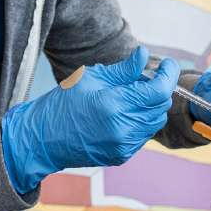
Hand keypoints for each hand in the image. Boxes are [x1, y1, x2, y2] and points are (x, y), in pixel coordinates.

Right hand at [1, 46, 179, 192]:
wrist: (43, 139)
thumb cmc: (63, 104)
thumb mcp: (91, 77)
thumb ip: (123, 70)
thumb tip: (145, 55)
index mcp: (114, 105)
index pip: (158, 91)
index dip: (168, 74)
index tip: (167, 64)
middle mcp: (122, 129)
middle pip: (160, 106)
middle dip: (159, 88)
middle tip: (144, 76)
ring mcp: (123, 145)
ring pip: (155, 121)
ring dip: (150, 105)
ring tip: (130, 94)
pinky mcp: (121, 155)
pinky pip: (143, 134)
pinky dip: (141, 120)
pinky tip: (123, 112)